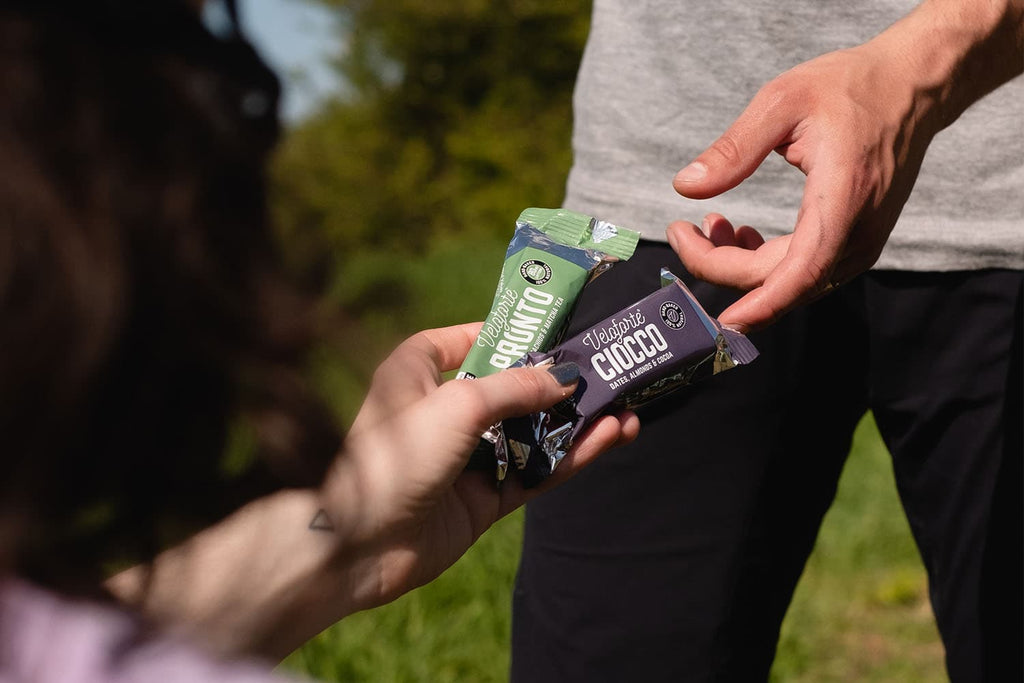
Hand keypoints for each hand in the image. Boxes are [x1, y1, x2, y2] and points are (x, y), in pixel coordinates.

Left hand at [323, 322, 638, 607]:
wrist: (357, 546)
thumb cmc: (394, 455)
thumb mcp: (459, 404)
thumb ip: (516, 387)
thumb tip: (564, 379)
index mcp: (414, 372)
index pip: (461, 340)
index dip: (502, 333)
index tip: (547, 329)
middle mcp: (439, 411)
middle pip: (507, 389)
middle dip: (554, 383)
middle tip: (604, 370)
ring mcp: (462, 458)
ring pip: (529, 434)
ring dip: (575, 424)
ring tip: (625, 408)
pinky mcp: (481, 500)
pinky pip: (535, 473)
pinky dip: (571, 457)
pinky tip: (610, 439)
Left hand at [666, 0, 1022, 331]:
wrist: (912, 87)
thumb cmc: (850, 87)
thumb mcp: (783, 102)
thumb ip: (734, 149)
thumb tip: (686, 186)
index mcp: (842, 203)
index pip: (794, 276)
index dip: (754, 306)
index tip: (713, 315)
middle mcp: (856, 236)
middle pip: (778, 283)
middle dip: (720, 267)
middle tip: (681, 230)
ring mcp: (859, 244)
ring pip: (788, 282)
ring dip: (740, 265)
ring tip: (711, 223)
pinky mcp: (854, 243)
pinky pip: (802, 271)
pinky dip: (764, 261)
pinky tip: (740, 232)